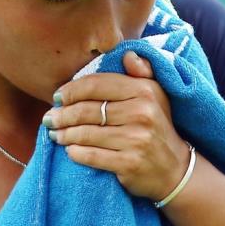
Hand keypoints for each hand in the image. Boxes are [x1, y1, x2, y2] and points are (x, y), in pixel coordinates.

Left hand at [44, 51, 191, 201]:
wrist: (175, 169)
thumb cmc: (157, 127)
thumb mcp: (156, 96)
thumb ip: (141, 73)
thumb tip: (128, 56)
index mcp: (144, 91)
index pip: (96, 85)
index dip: (71, 90)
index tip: (57, 97)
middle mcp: (142, 113)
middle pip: (86, 110)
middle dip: (62, 114)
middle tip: (49, 118)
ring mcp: (136, 139)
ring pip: (85, 133)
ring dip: (64, 134)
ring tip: (54, 133)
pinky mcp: (129, 163)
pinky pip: (91, 156)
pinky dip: (75, 153)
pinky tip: (69, 150)